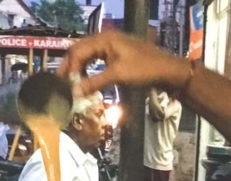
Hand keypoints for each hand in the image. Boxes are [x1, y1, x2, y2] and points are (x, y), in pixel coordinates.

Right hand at [59, 32, 189, 95]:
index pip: (78, 51)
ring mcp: (113, 46)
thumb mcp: (118, 75)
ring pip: (89, 54)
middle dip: (70, 66)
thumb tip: (74, 92)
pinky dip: (90, 69)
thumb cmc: (144, 69)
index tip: (63, 85)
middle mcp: (106, 38)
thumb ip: (94, 82)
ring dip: (79, 68)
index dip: (68, 68)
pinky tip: (87, 79)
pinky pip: (98, 59)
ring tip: (72, 82)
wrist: (169, 70)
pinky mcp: (118, 55)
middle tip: (62, 83)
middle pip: (81, 50)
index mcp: (105, 38)